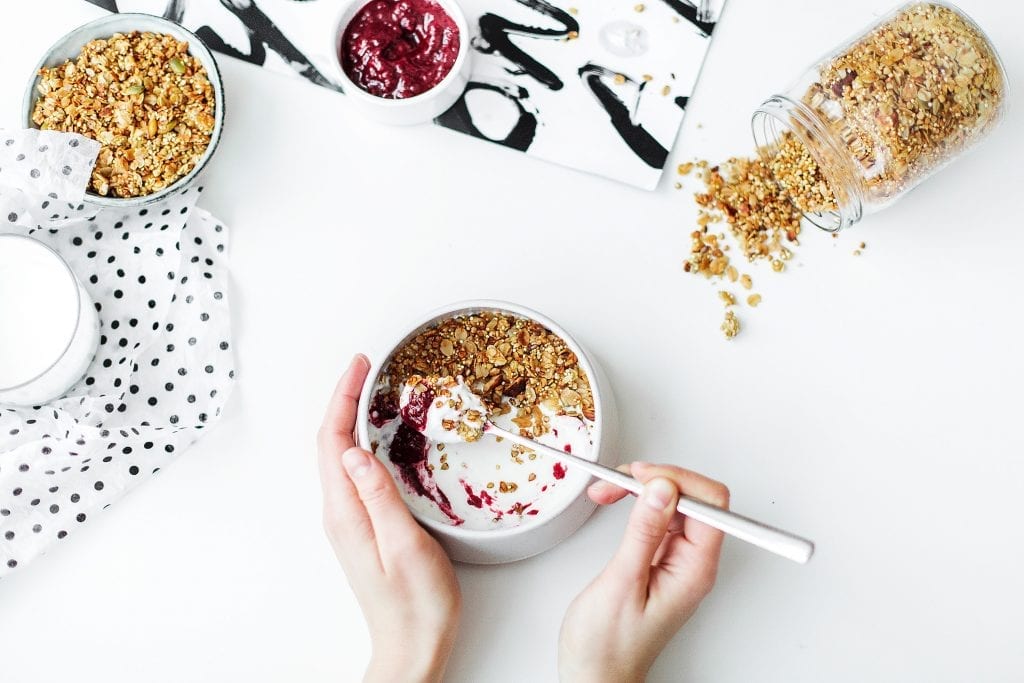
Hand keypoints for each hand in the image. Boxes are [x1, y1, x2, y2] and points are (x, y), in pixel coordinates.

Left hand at [317, 354, 460, 682]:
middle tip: (365, 367)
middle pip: (330, 444)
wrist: (412, 647)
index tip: (360, 365)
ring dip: (350, 419)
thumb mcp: (405, 546)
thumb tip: (355, 451)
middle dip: (343, 399)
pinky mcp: (362, 526)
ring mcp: (349, 520)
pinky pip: (353, 472)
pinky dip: (361, 443)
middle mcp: (340, 513)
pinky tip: (378, 437)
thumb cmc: (417, 604)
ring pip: (340, 457)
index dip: (342, 398)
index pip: (333, 442)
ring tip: (370, 390)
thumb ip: (380, 496)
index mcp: (346, 513)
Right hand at [558, 462, 728, 681]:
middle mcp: (693, 562)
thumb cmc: (607, 645)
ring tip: (609, 490)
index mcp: (695, 569)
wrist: (595, 675)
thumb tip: (662, 488)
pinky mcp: (661, 558)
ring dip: (643, 488)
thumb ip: (644, 533)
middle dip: (656, 479)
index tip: (641, 477)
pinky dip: (636, 503)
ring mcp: (679, 560)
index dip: (677, 480)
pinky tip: (616, 502)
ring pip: (675, 502)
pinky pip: (659, 516)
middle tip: (618, 481)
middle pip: (694, 497)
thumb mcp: (621, 583)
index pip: (711, 504)